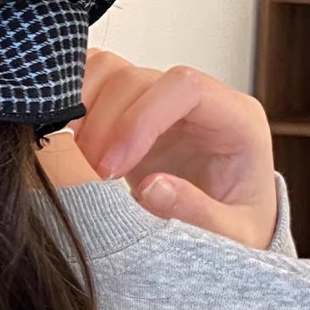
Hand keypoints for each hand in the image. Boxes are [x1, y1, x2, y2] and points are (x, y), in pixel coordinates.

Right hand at [72, 51, 277, 248]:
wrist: (229, 230)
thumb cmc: (239, 227)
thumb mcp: (235, 237)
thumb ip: (200, 215)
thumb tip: (153, 187)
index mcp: (236, 119)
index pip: (185, 87)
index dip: (141, 118)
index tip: (114, 167)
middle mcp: (197, 99)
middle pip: (137, 79)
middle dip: (105, 126)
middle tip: (91, 176)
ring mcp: (160, 98)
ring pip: (109, 72)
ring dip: (82, 112)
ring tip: (78, 160)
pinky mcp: (131, 106)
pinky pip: (94, 81)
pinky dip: (73, 104)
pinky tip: (70, 143)